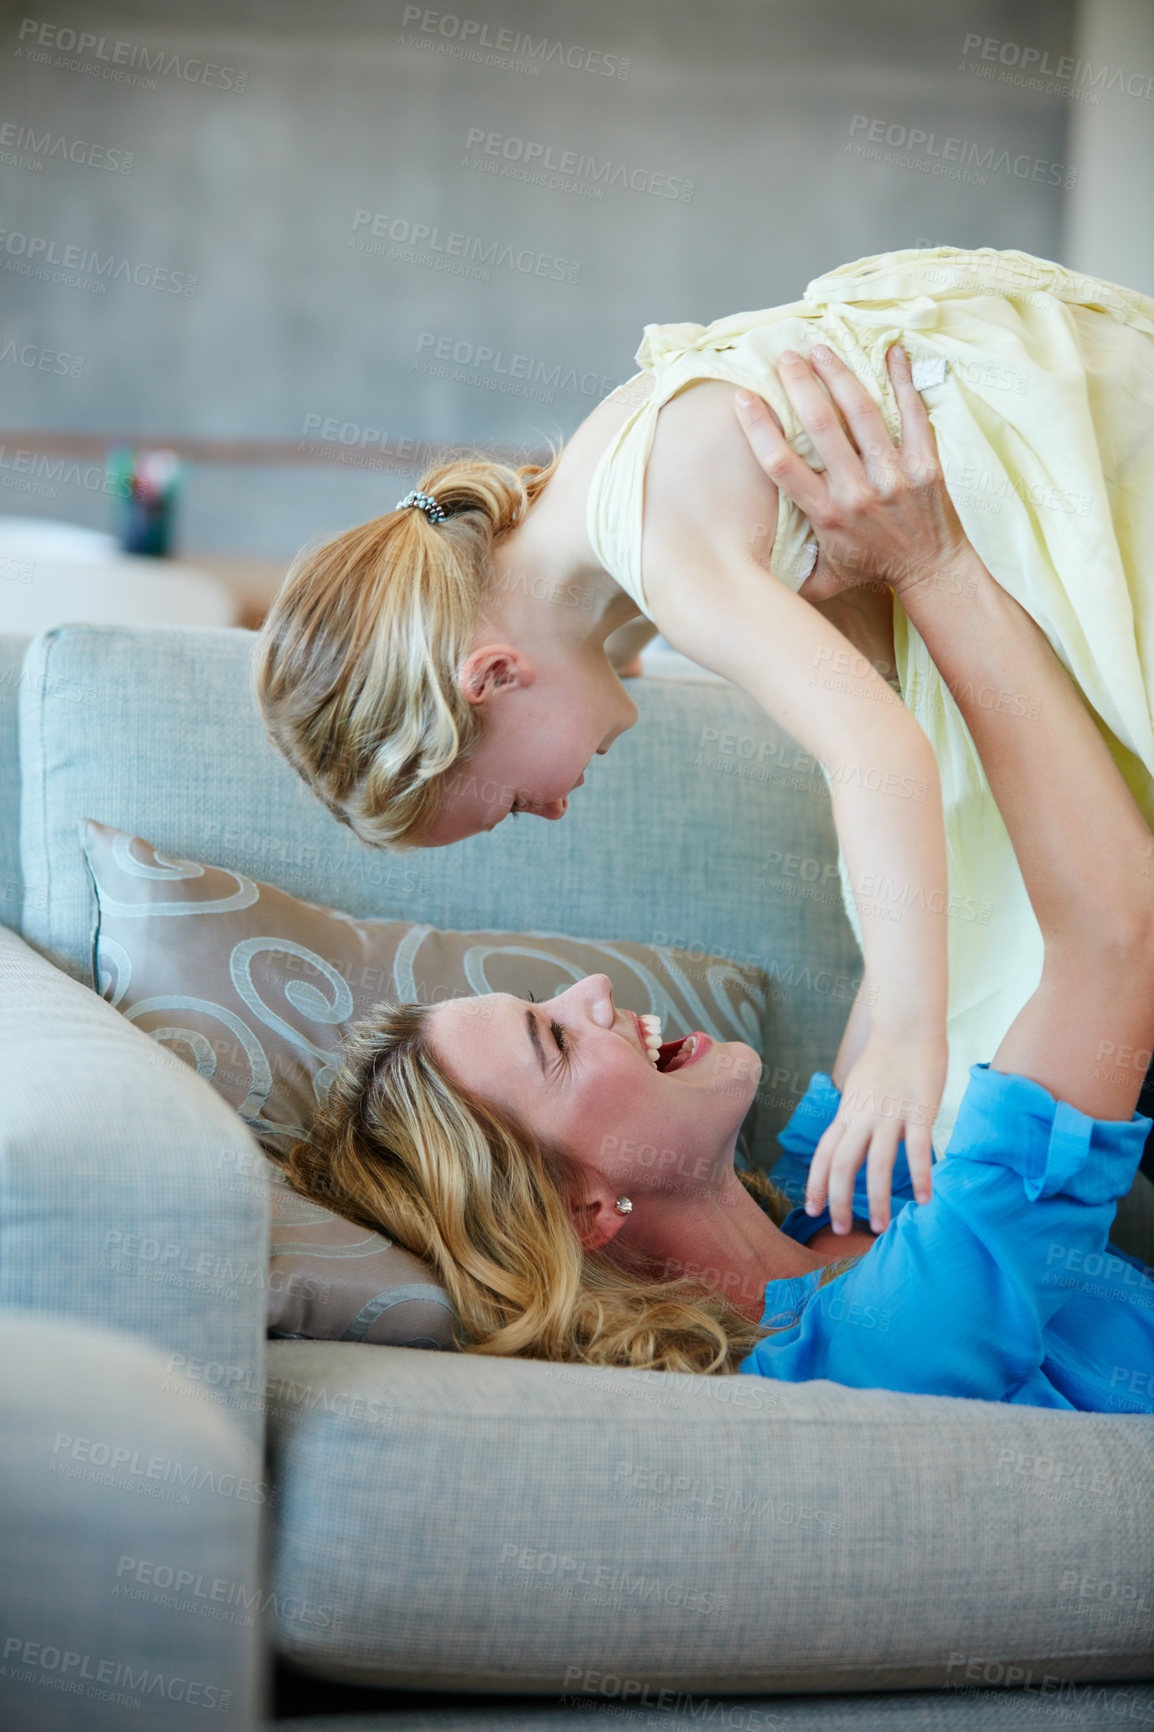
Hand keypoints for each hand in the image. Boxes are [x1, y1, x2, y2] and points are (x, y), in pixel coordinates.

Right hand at [734, 344, 972, 604]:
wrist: (932, 571)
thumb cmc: (872, 568)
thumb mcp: (825, 579)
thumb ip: (789, 573)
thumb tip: (743, 570)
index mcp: (827, 515)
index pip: (783, 465)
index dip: (760, 428)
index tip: (744, 398)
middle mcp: (858, 492)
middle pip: (821, 427)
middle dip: (800, 386)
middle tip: (785, 357)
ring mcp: (894, 475)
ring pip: (862, 413)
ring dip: (839, 375)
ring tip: (820, 349)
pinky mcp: (925, 464)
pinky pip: (913, 414)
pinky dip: (903, 381)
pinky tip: (892, 352)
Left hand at [806, 1031, 944, 1234]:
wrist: (907, 1025)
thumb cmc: (886, 1058)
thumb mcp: (859, 1088)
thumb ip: (856, 1116)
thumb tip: (853, 1140)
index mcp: (848, 1111)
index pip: (824, 1153)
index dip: (815, 1183)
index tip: (812, 1209)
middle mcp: (863, 1115)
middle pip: (842, 1164)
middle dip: (838, 1200)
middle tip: (841, 1229)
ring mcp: (890, 1113)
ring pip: (877, 1163)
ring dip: (876, 1198)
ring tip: (879, 1226)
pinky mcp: (920, 1109)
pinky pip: (917, 1148)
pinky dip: (919, 1176)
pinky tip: (924, 1200)